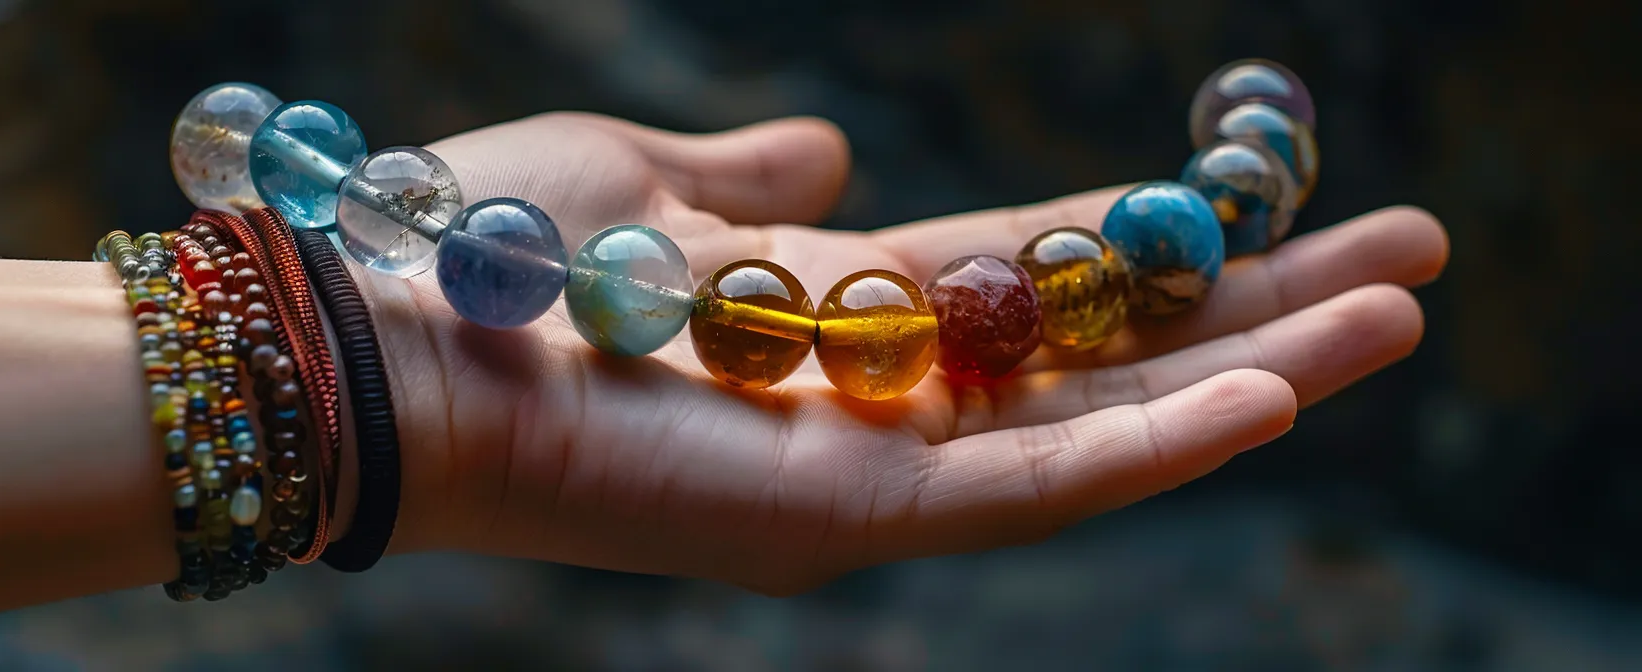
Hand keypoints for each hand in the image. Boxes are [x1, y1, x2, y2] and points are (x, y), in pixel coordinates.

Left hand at [350, 112, 1447, 593]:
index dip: (1154, 237)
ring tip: (1396, 312)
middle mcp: (878, 398)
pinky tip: (1277, 390)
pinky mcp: (853, 517)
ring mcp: (875, 468)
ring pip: (1104, 420)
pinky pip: (1037, 484)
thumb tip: (830, 151)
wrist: (385, 333)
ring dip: (1256, 365)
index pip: (1036, 276)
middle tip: (1405, 256)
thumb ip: (755, 179)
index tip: (1266, 194)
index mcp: (836, 312)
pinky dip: (1158, 444)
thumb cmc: (493, 245)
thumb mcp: (643, 180)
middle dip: (1252, 302)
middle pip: (1104, 349)